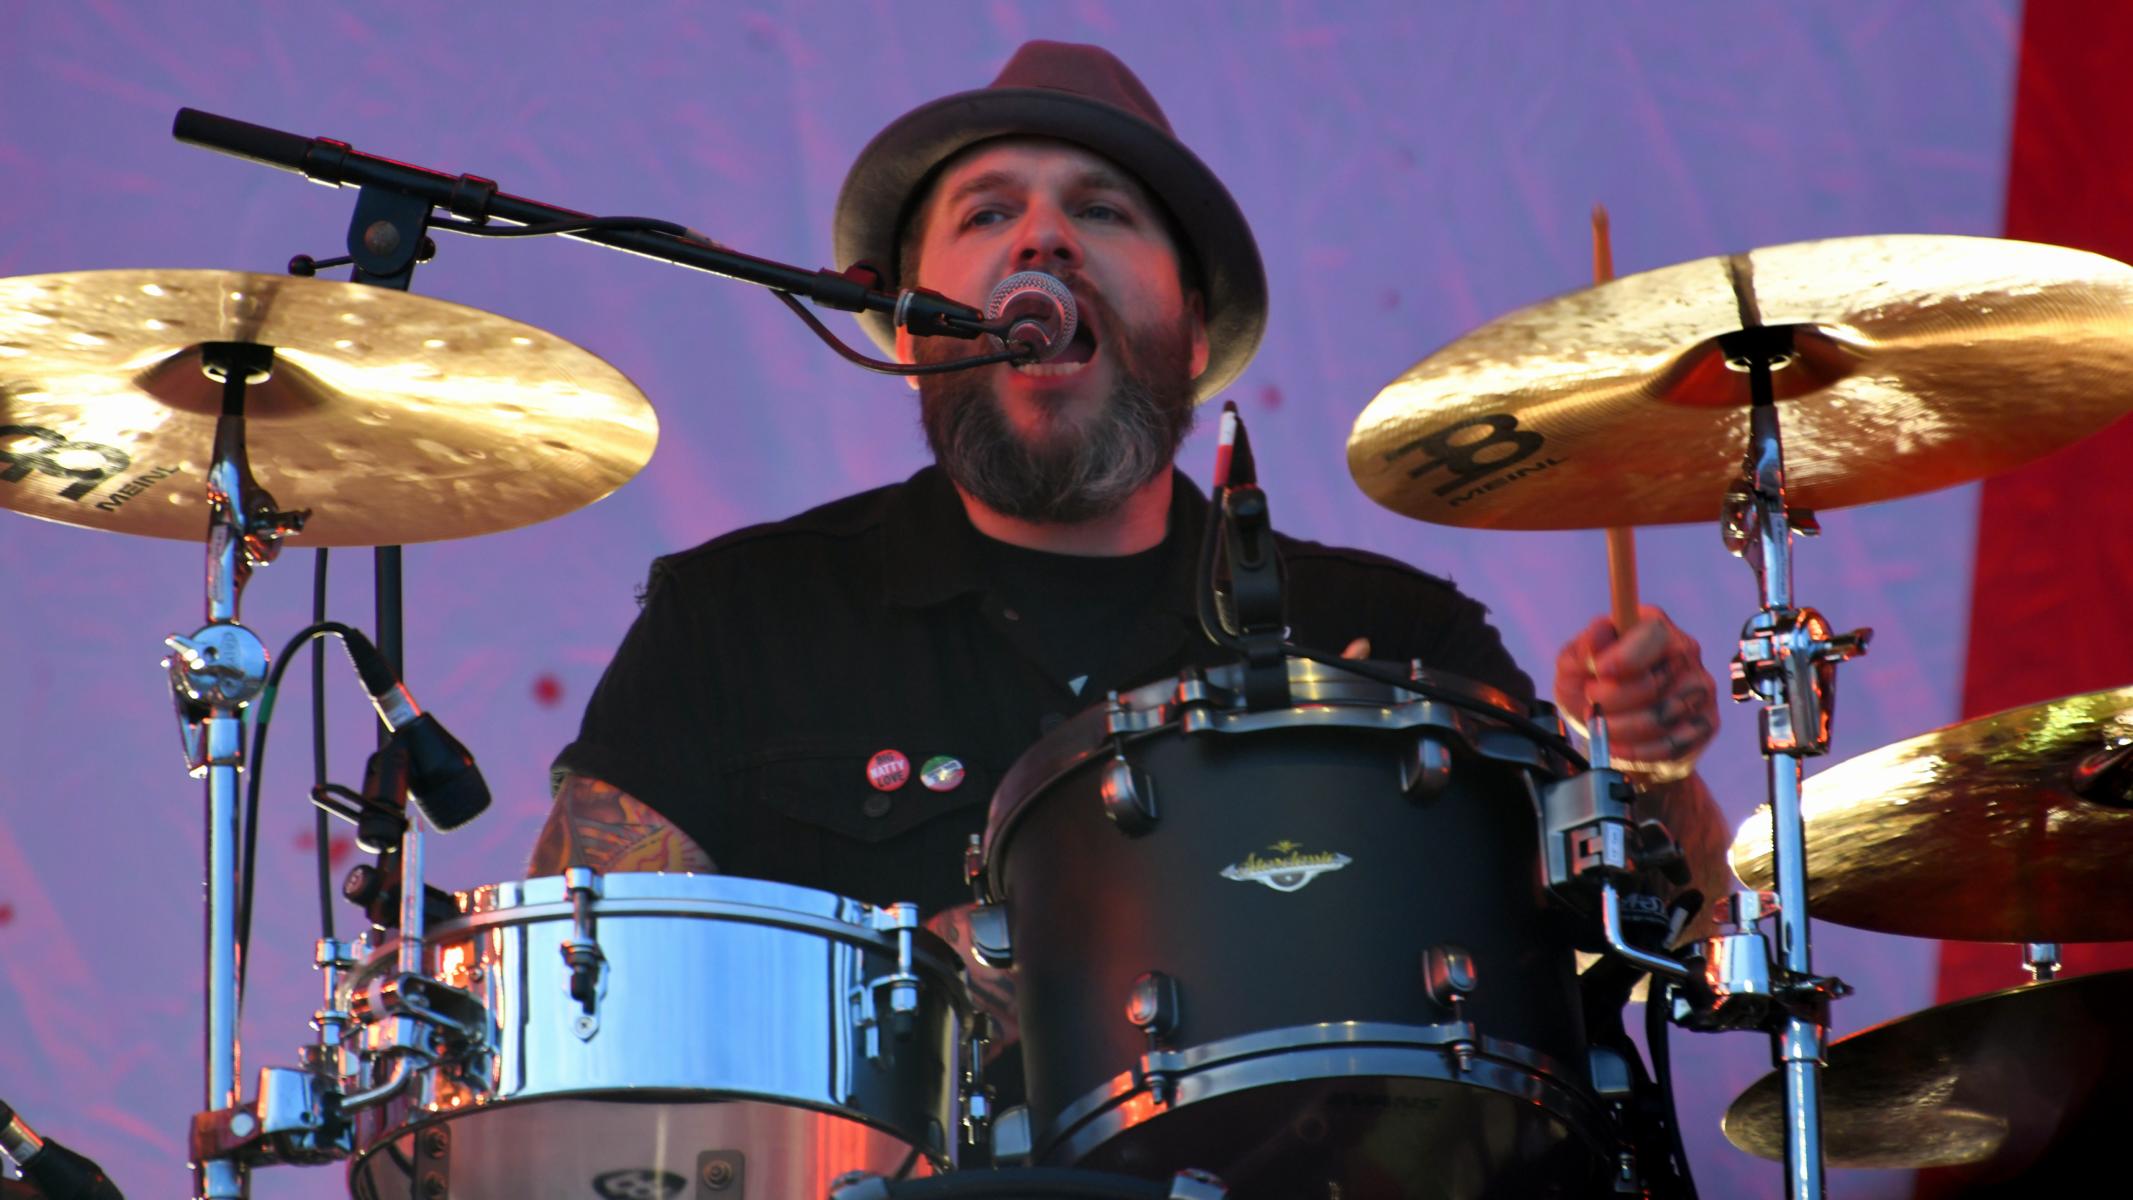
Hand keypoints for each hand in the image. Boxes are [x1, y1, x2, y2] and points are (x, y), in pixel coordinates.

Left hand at [1553, 605, 1717, 782]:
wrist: (1613, 732)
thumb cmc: (1593, 688)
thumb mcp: (1573, 665)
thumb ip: (1582, 649)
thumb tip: (1599, 633)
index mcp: (1655, 627)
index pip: (1653, 634)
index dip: (1625, 656)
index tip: (1599, 672)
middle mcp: (1685, 653)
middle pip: (1653, 683)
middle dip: (1610, 700)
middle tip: (1591, 704)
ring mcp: (1700, 689)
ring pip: (1660, 718)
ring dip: (1619, 728)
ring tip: (1601, 725)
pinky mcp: (1705, 724)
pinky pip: (1671, 745)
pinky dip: (1635, 751)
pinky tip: (1616, 747)